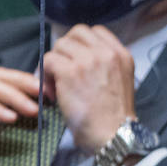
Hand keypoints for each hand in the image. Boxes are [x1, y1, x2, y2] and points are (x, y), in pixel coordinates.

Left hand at [41, 25, 134, 154]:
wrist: (113, 134)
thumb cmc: (114, 116)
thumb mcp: (121, 81)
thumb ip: (106, 65)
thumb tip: (79, 58)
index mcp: (122, 55)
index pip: (96, 31)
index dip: (82, 43)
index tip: (76, 59)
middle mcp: (107, 53)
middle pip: (76, 33)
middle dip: (65, 49)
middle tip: (62, 69)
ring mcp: (88, 60)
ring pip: (59, 46)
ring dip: (53, 63)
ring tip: (55, 84)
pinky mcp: (70, 71)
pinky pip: (48, 61)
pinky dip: (44, 76)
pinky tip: (51, 92)